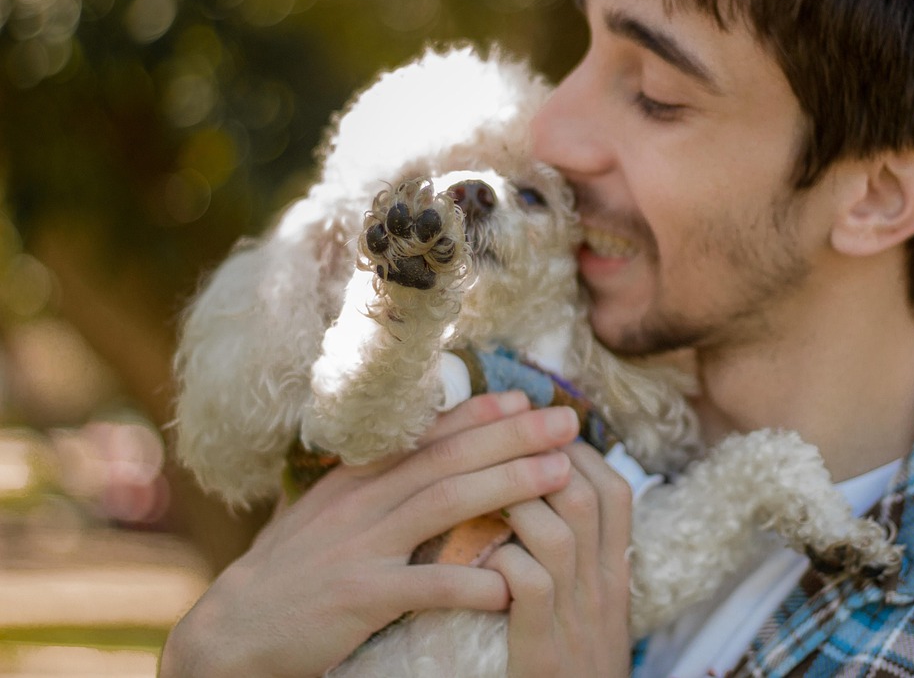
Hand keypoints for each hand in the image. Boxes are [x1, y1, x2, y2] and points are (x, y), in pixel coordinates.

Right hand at [160, 392, 579, 677]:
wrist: (228, 634)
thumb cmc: (289, 573)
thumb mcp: (327, 514)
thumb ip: (372, 485)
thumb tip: (420, 457)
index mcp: (356, 480)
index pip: (426, 435)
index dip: (479, 413)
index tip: (525, 397)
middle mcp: (362, 502)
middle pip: (449, 458)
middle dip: (513, 436)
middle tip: (568, 422)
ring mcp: (361, 546)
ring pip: (447, 503)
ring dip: (509, 484)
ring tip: (559, 475)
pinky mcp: (359, 597)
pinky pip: (424, 586)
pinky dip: (470, 583)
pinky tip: (509, 583)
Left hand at [486, 442, 633, 677]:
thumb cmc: (575, 665)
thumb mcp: (592, 606)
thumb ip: (580, 555)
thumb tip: (551, 496)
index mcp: (616, 573)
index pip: (615, 489)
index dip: (580, 452)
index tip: (541, 435)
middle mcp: (604, 588)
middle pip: (587, 498)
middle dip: (542, 461)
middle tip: (502, 446)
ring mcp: (577, 620)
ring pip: (557, 534)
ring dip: (516, 505)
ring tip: (481, 495)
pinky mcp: (544, 654)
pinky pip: (530, 587)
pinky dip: (503, 563)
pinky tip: (478, 558)